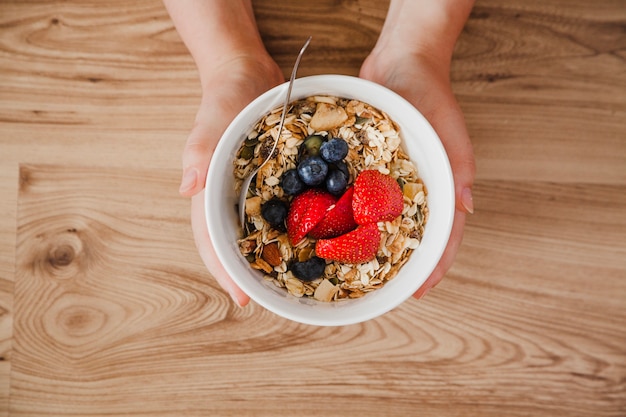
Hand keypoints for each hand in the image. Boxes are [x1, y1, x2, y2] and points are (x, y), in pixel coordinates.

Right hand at [180, 55, 283, 305]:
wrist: (246, 74)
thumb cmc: (223, 95)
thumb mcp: (211, 118)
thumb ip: (198, 151)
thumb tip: (187, 190)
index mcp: (210, 191)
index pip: (212, 239)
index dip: (225, 271)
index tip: (242, 299)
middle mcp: (230, 197)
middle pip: (235, 244)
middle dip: (250, 275)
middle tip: (271, 304)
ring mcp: (252, 191)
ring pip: (258, 232)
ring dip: (271, 257)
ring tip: (292, 284)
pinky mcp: (273, 180)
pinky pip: (283, 209)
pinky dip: (293, 228)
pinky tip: (312, 241)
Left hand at [360, 49, 475, 298]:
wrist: (400, 61)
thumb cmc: (431, 95)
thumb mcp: (450, 133)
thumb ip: (459, 170)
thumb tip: (466, 209)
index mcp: (441, 186)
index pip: (444, 235)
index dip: (434, 265)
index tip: (419, 292)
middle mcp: (416, 188)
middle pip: (411, 234)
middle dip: (401, 264)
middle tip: (384, 290)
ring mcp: (391, 179)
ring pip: (384, 221)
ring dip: (374, 244)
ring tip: (356, 269)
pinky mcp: (368, 166)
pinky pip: (359, 196)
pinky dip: (351, 215)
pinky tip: (335, 230)